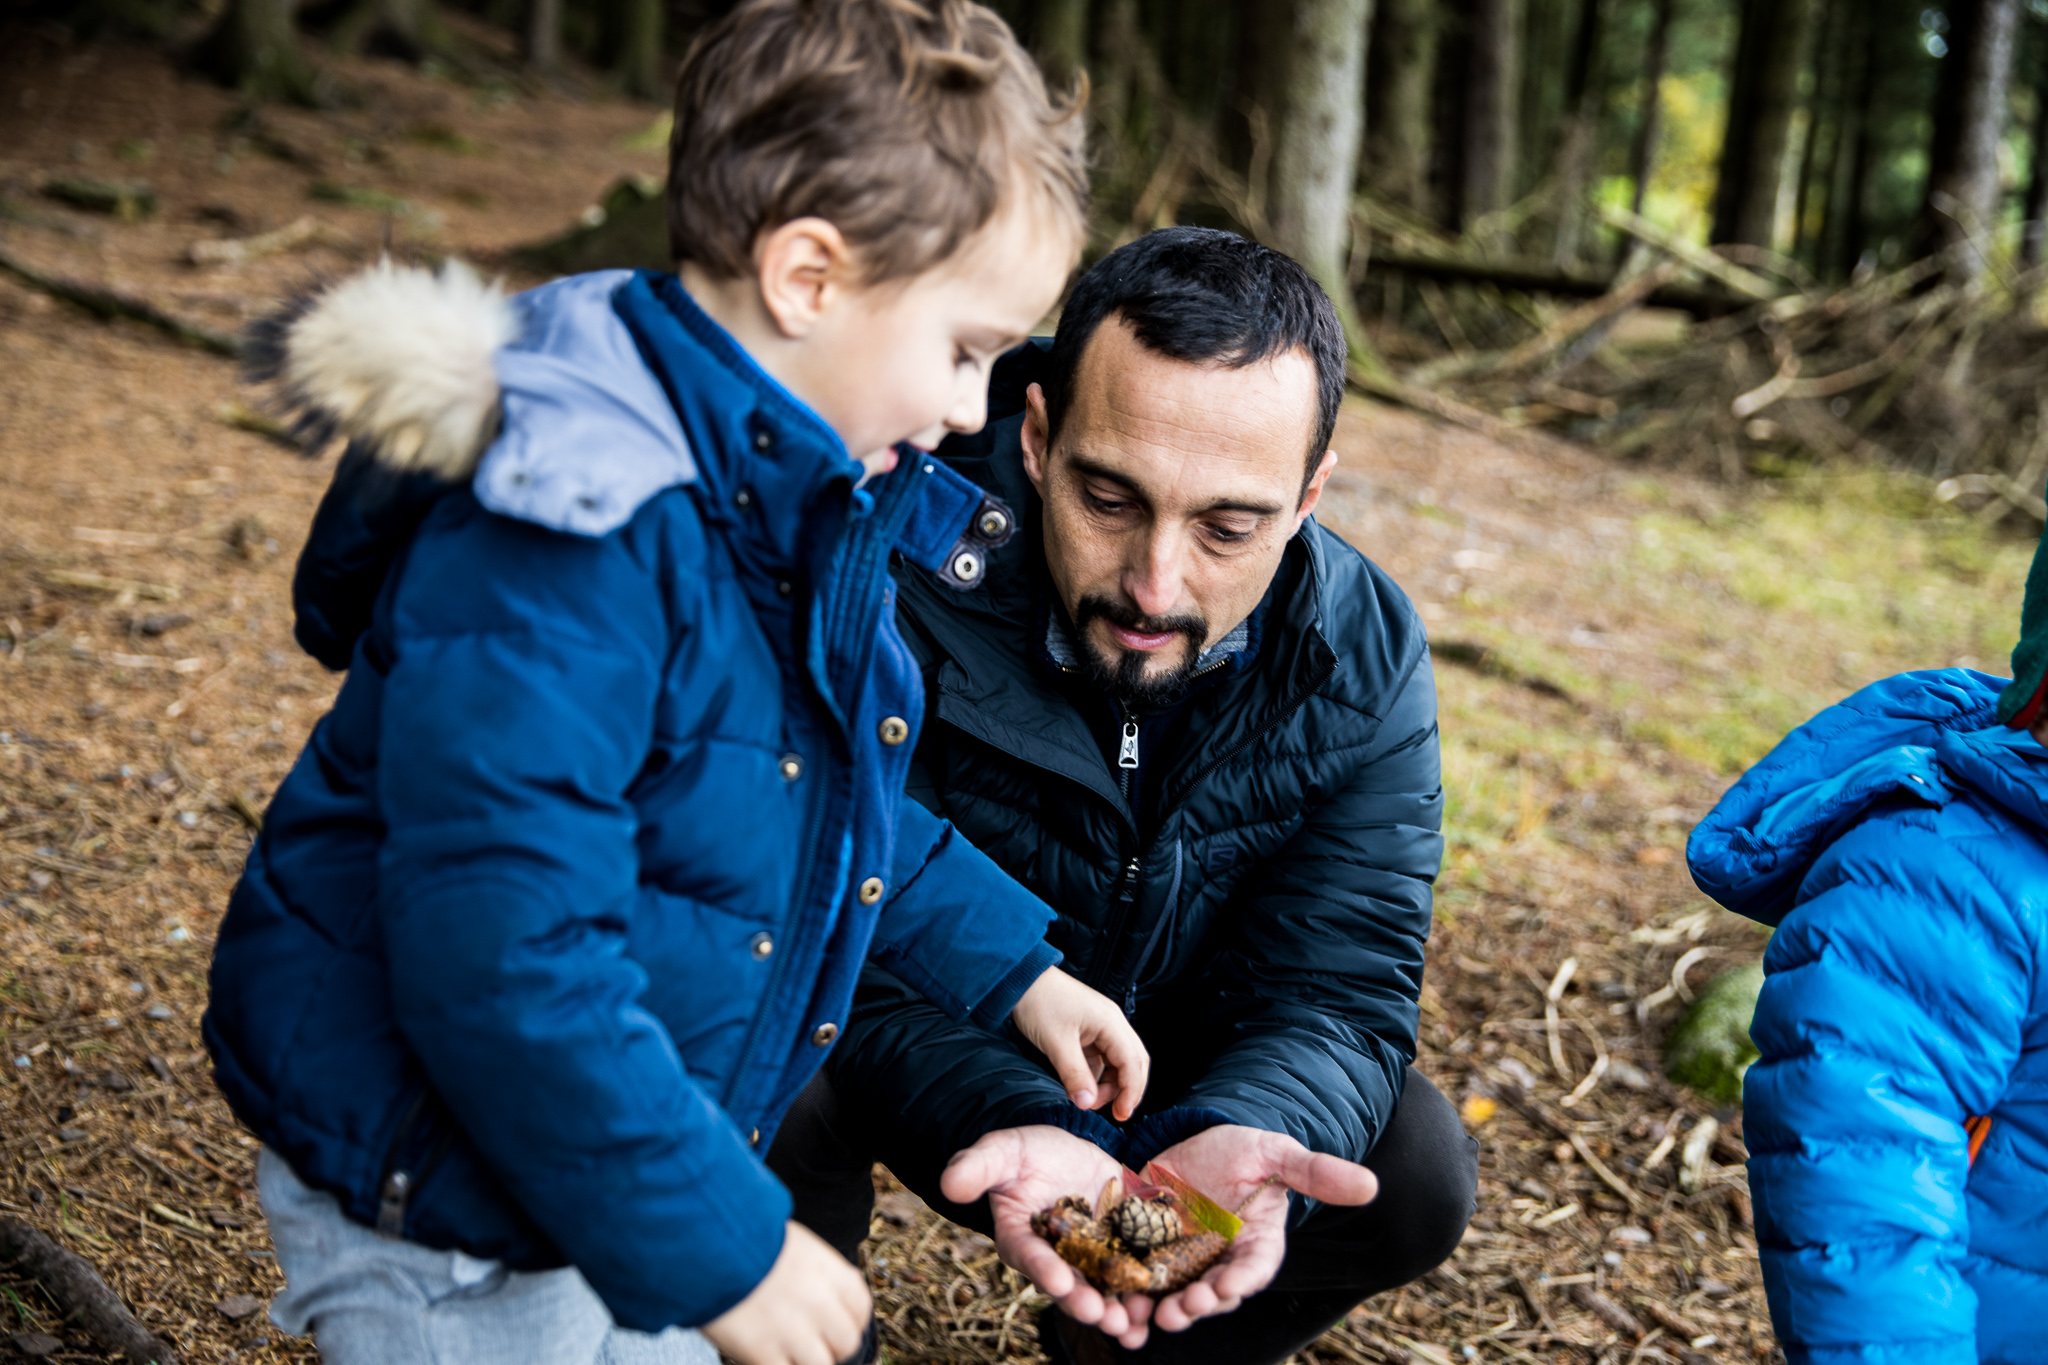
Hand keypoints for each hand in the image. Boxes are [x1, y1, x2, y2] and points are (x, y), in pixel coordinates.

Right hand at [703, 1220, 870, 1364]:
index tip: (834, 1324)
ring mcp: (793, 1331)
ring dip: (806, 1360)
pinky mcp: (762, 1353)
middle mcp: (820, 1303)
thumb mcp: (793, 1244)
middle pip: (846, 1342)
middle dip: (830, 1345)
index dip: (849, 1320)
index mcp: (830, 1272)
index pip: (861, 1309)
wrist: (705, 1239)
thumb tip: (827, 1296)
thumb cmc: (742, 1237)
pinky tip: (764, 1356)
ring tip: (786, 1350)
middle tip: (808, 1342)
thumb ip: (816, 1274)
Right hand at [940, 1125, 1154, 1348]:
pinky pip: (1132, 1276)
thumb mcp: (1003, 1152)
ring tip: (1130, 1325)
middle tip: (1101, 1315)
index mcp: (1022, 1239)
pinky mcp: (1121, 1249)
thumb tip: (948, 1183)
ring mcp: (1090, 1258)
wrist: (1067, 1150)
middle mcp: (1056, 1257)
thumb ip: (978, 1168)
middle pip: (1070, 1285)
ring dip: (1116, 1312)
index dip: (1044, 1269)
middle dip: (1085, 1302)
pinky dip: (1144, 1295)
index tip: (1060, 1281)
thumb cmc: (1027, 1153)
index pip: (1031, 1256)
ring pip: (1102, 1291)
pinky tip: (1159, 1311)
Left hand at [1010, 967, 1149, 1119]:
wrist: (1021, 979)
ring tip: (1088, 1099)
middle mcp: (1112, 1024)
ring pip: (1118, 1062)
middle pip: (1133, 1063)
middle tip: (1114, 1114)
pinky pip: (1102, 1058)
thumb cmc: (1039, 1002)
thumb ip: (1074, 1075)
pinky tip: (1083, 1086)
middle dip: (1126, 1090)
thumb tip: (1088, 1103)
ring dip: (1109, 1084)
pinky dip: (1097, 1075)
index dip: (1131, 1092)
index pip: (1133, 1063)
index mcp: (1111, 1023)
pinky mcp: (1089, 1031)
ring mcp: (1101, 1027)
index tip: (1121, 1115)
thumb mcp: (1056, 1043)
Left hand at [1142, 1125, 1377, 1334]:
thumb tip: (1370, 1185)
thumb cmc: (1242, 1148)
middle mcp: (1223, 1260)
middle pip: (1214, 1292)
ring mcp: (1186, 1260)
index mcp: (1257, 1242)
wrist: (1193, 1138)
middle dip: (1199, 1304)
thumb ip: (1314, 1172)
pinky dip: (1132, 1297)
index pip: (1254, 1268)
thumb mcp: (1275, 1153)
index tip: (1229, 1286)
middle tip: (1181, 1310)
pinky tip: (1119, 1304)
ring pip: (1177, 1294)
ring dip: (1164, 1309)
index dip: (1243, 1280)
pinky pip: (1143, 1280)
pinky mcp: (1152, 1253)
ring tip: (1147, 1316)